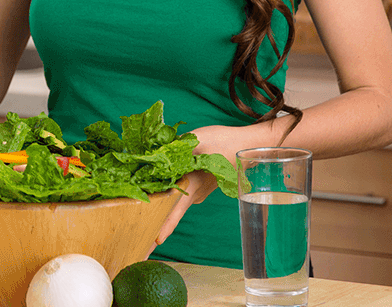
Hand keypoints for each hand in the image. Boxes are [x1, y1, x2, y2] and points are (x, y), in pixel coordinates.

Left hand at [152, 124, 245, 252]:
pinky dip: (166, 198)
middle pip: (171, 213)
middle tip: (141, 251)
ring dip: (160, 214)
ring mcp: (196, 191)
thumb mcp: (199, 140)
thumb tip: (155, 154)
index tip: (155, 242)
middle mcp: (194, 193)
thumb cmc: (226, 142)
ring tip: (141, 232)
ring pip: (174, 204)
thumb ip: (177, 149)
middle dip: (156, 229)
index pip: (176, 209)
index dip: (166, 225)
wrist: (250, 146)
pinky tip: (152, 199)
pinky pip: (179, 194)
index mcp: (194, 185)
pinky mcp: (197, 185)